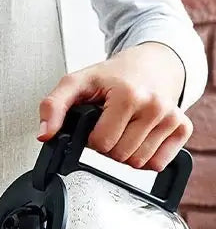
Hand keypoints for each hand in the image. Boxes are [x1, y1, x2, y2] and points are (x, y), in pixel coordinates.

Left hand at [38, 43, 191, 171]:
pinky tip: (140, 137)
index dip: (91, 138)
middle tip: (109, 125)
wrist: (152, 63)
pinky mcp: (183, 128)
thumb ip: (53, 106)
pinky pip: (157, 164)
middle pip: (119, 156)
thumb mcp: (77, 82)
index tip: (95, 123)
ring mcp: (171, 118)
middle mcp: (155, 107)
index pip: (101, 144)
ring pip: (137, 163)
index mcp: (129, 96)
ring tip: (124, 129)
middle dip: (107, 146)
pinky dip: (145, 157)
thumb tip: (44, 134)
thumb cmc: (114, 75)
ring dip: (125, 152)